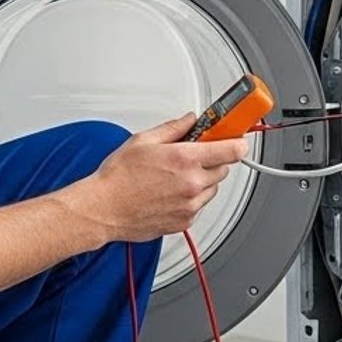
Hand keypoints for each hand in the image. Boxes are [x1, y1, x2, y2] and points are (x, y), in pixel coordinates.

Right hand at [75, 115, 248, 243]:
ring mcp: (190, 204)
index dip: (237, 142)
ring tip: (175, 177)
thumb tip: (190, 120)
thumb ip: (174, 128)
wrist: (103, 209)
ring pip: (212, 188)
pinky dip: (191, 198)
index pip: (231, 150)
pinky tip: (169, 193)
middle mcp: (192, 183)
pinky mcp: (185, 221)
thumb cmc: (118, 178)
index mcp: (185, 159)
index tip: (238, 138)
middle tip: (192, 156)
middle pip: (223, 169)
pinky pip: (199, 205)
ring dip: (202, 180)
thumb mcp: (143, 140)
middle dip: (212, 160)